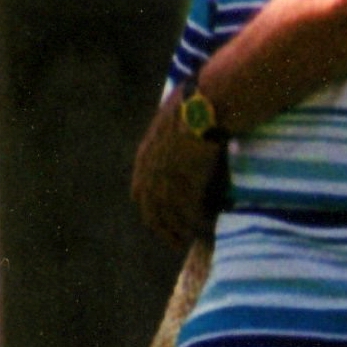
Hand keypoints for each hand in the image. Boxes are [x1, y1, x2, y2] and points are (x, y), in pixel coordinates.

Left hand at [131, 94, 222, 248]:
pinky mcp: (188, 181)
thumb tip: (178, 146)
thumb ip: (168, 141)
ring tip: (190, 241)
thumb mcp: (170, 123)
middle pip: (152, 211)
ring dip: (180, 231)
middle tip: (176, 243)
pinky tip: (206, 228)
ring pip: (172, 215)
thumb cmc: (194, 105)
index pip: (140, 195)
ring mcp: (169, 178)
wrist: (206, 103)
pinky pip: (191, 211)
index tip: (159, 223)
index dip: (150, 211)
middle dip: (163, 230)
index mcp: (145, 157)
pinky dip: (198, 223)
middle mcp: (152, 171)